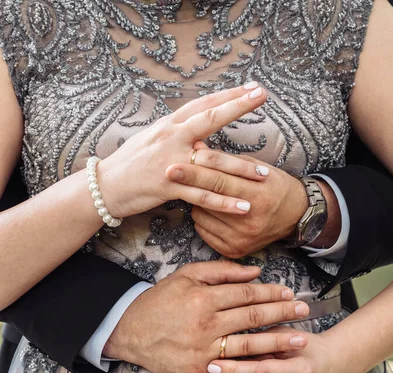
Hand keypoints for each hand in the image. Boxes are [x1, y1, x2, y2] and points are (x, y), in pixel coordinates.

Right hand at [98, 84, 267, 218]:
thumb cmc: (130, 163)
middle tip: (263, 96)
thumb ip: (177, 134)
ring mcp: (170, 162)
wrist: (105, 186)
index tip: (251, 86)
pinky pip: (202, 196)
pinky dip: (224, 203)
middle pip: (209, 118)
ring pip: (211, 163)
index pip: (202, 104)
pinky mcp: (169, 187)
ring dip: (240, 169)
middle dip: (238, 106)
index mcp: (168, 125)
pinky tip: (244, 206)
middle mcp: (171, 138)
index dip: (227, 94)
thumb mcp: (152, 139)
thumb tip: (199, 130)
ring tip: (265, 174)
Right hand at [103, 262, 309, 372]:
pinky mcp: (200, 369)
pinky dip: (254, 365)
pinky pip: (233, 367)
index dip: (271, 293)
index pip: (246, 294)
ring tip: (300, 338)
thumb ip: (221, 271)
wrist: (131, 332)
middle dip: (282, 314)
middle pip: (253, 317)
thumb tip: (254, 271)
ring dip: (278, 341)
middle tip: (305, 311)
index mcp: (204, 297)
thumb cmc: (160, 302)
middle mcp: (206, 323)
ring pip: (249, 344)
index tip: (288, 293)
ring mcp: (203, 348)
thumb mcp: (185, 275)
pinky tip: (272, 362)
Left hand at [166, 142, 339, 256]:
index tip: (174, 165)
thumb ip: (225, 160)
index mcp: (258, 196)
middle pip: (208, 200)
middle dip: (189, 184)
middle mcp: (249, 221)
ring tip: (207, 193)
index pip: (219, 182)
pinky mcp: (233, 250)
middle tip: (170, 171)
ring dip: (198, 202)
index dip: (195, 173)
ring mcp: (240, 239)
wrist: (294, 216)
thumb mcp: (255, 167)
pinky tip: (210, 211)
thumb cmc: (273, 185)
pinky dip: (202, 219)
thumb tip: (196, 147)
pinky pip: (203, 232)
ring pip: (201, 216)